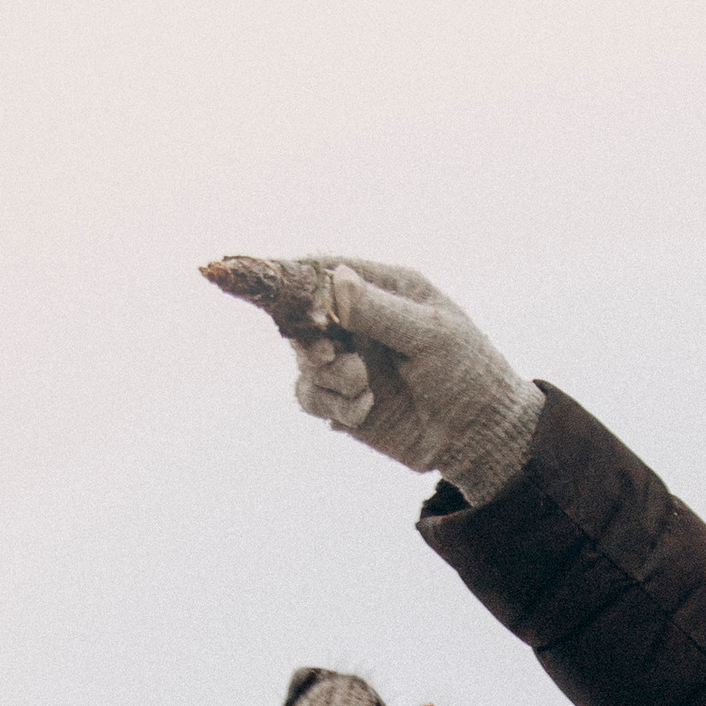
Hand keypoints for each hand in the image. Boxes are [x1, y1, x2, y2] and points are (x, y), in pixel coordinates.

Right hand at [200, 254, 540, 504]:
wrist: (479, 435)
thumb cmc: (466, 372)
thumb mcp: (430, 335)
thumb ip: (379, 311)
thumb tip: (335, 282)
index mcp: (376, 285)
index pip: (314, 269)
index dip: (270, 271)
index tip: (226, 269)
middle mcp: (353, 318)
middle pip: (296, 314)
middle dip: (308, 336)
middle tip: (334, 355)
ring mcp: (344, 359)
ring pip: (302, 361)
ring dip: (325, 376)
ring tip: (363, 386)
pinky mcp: (341, 400)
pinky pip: (310, 397)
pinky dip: (332, 405)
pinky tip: (365, 409)